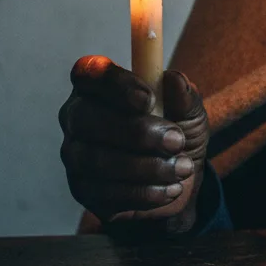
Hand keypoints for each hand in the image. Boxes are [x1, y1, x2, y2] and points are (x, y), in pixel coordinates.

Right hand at [59, 56, 208, 231]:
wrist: (178, 180)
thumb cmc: (176, 133)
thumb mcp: (190, 112)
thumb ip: (183, 95)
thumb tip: (174, 79)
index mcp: (99, 86)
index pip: (89, 72)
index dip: (114, 84)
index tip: (148, 99)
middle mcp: (78, 117)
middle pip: (84, 117)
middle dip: (136, 131)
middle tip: (176, 141)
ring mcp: (75, 155)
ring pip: (95, 160)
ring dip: (147, 166)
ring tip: (182, 168)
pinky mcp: (83, 190)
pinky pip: (105, 193)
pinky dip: (144, 192)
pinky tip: (170, 189)